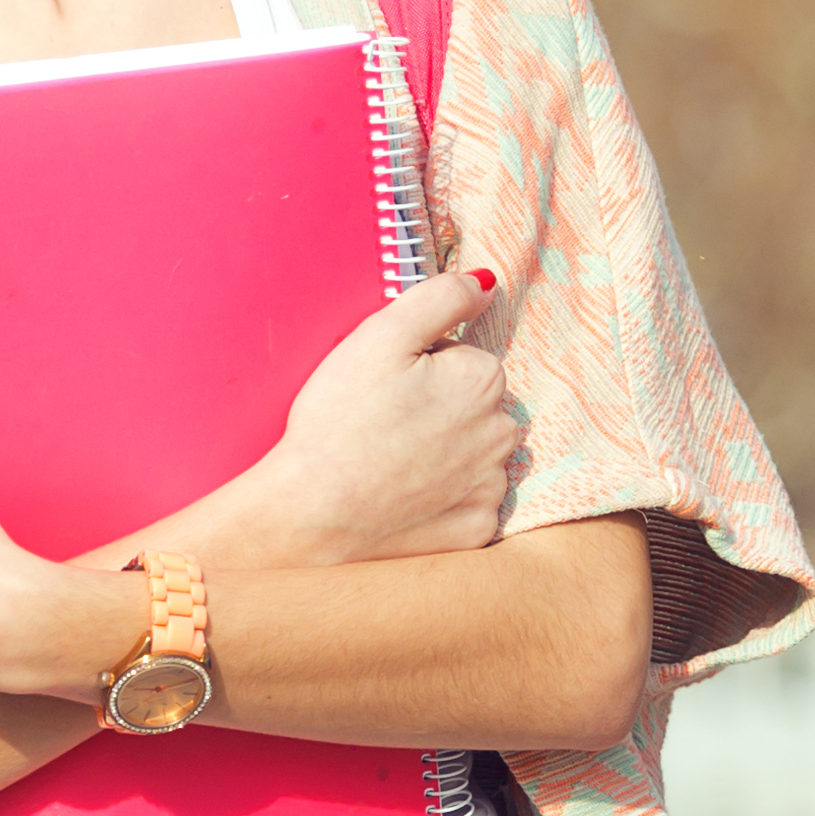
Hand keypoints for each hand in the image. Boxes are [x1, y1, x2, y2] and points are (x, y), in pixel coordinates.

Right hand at [173, 269, 511, 572]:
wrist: (311, 514)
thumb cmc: (340, 419)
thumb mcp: (382, 335)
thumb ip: (441, 297)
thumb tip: (485, 285)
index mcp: (484, 379)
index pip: (462, 358)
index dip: (420, 367)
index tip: (385, 387)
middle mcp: (503, 432)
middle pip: (473, 406)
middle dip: (439, 408)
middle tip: (383, 423)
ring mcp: (492, 486)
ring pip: (473, 454)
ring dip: (444, 454)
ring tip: (390, 461)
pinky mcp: (478, 530)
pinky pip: (468, 504)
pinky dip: (442, 500)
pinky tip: (403, 497)